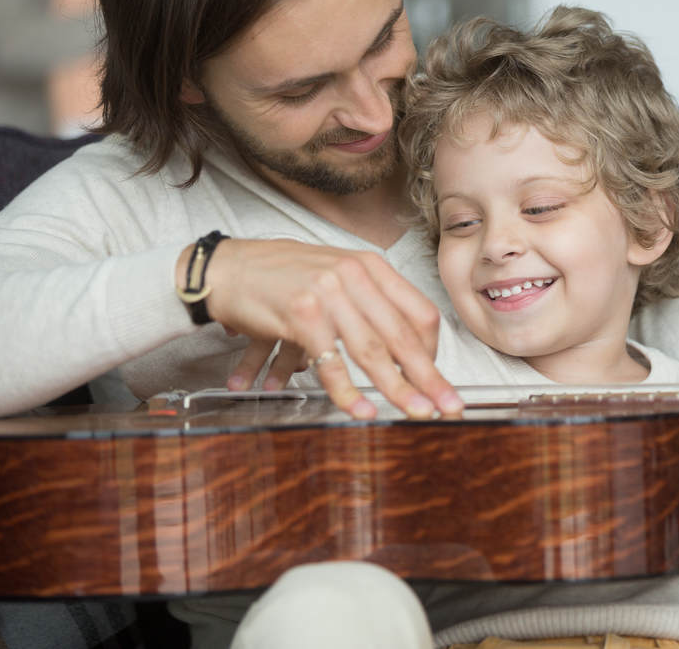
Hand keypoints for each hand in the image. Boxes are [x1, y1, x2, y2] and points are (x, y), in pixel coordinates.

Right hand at [179, 238, 460, 419]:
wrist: (228, 268)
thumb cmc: (283, 277)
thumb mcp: (337, 277)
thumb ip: (369, 304)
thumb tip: (403, 348)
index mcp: (370, 266)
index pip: (419, 312)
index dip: (432, 350)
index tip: (435, 377)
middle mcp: (355, 276)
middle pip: (403, 335)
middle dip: (429, 376)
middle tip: (450, 405)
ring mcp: (328, 293)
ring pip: (373, 351)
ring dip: (398, 388)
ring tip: (417, 412)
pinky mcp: (301, 314)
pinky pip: (332, 363)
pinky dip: (349, 392)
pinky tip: (363, 411)